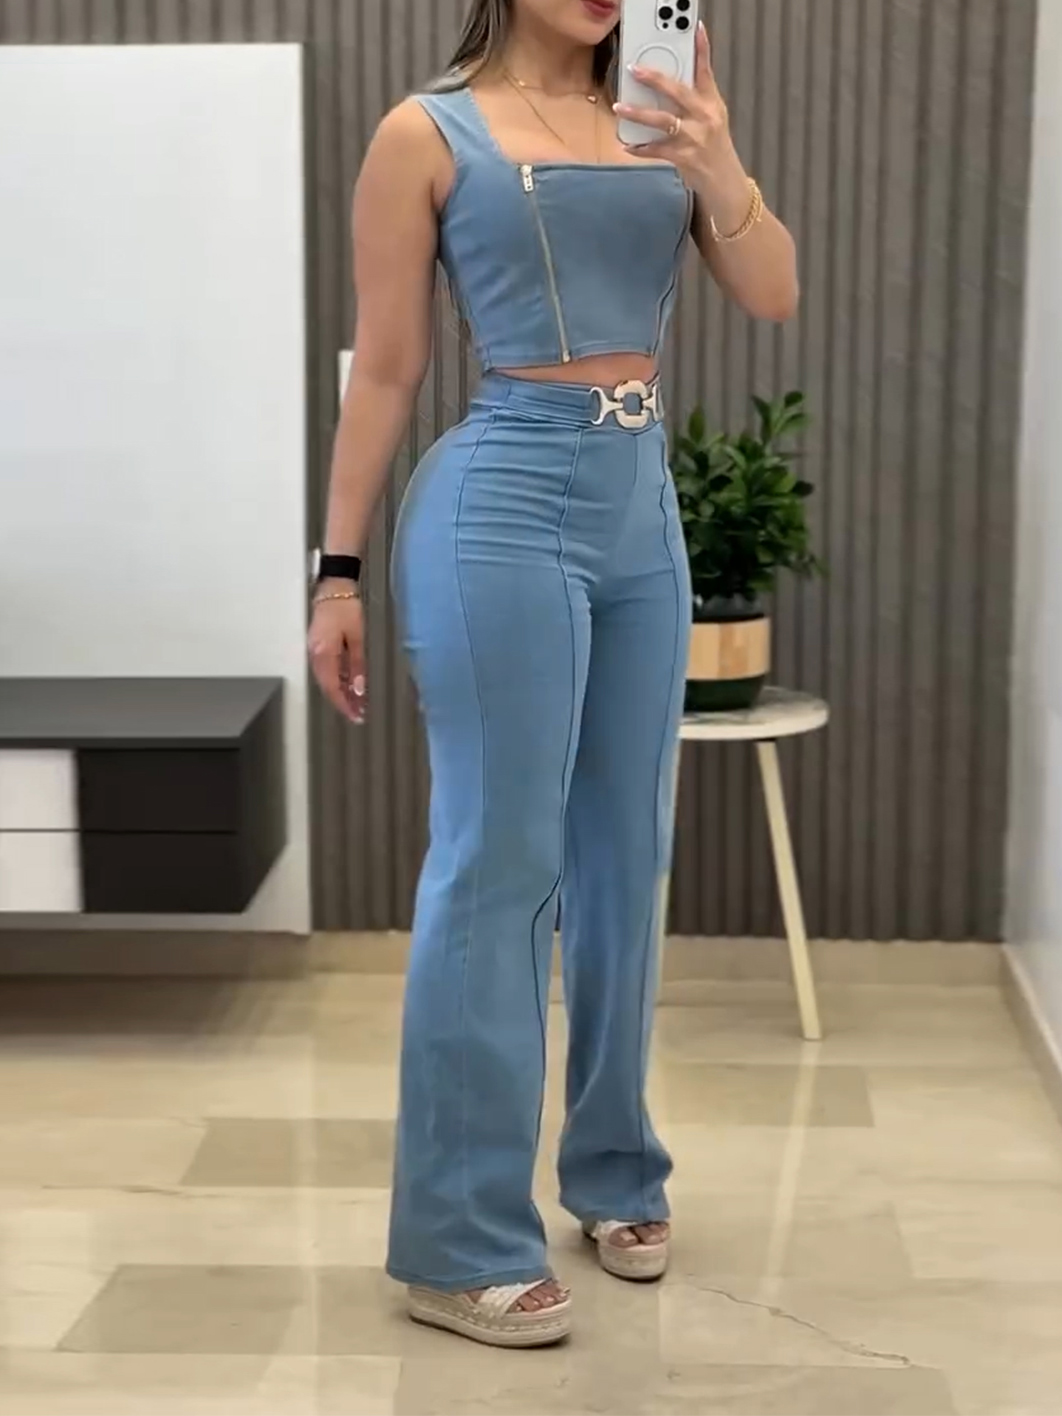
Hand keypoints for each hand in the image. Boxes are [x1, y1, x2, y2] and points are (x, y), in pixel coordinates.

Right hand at [309, 590, 365, 723]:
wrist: (334, 588)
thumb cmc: (347, 609)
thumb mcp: (357, 638)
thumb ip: (357, 665)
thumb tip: (358, 689)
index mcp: (324, 654)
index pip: (332, 687)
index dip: (344, 704)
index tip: (356, 716)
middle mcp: (315, 655)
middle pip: (327, 686)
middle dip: (342, 702)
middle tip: (357, 714)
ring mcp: (314, 650)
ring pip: (325, 679)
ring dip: (339, 693)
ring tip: (355, 704)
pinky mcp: (317, 645)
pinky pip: (325, 670)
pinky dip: (336, 680)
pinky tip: (346, 685)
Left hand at [614, 21, 733, 185]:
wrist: (723, 179)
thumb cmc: (714, 146)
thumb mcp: (712, 118)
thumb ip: (694, 100)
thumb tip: (667, 86)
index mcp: (712, 103)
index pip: (706, 71)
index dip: (702, 49)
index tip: (696, 29)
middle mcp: (704, 117)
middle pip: (678, 92)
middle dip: (654, 79)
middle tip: (634, 70)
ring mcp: (694, 137)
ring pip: (662, 120)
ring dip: (638, 114)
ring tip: (619, 107)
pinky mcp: (684, 157)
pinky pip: (657, 149)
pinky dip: (640, 148)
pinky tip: (628, 145)